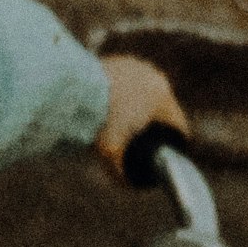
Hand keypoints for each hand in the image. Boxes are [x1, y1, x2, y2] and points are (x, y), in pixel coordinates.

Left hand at [95, 51, 188, 176]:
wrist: (69, 90)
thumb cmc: (94, 121)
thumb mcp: (109, 154)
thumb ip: (121, 174)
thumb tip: (128, 185)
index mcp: (162, 99)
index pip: (178, 125)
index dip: (175, 143)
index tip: (168, 153)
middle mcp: (154, 78)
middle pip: (163, 108)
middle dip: (156, 125)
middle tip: (143, 141)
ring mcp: (137, 66)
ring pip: (146, 92)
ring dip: (141, 106)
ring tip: (128, 122)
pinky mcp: (119, 60)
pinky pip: (130, 82)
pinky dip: (124, 93)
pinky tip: (114, 103)